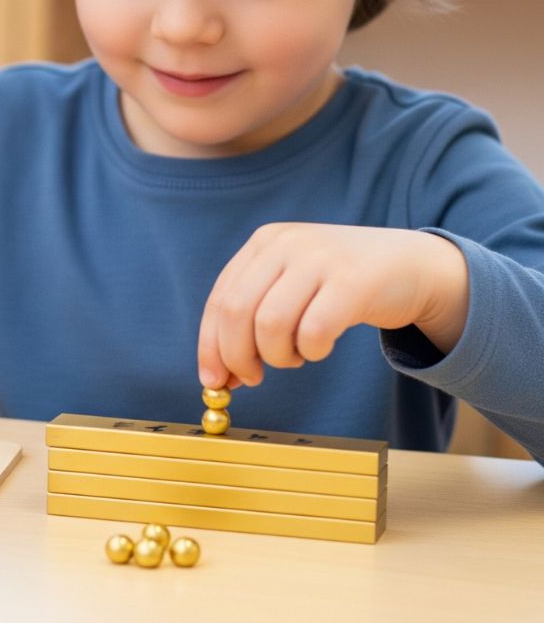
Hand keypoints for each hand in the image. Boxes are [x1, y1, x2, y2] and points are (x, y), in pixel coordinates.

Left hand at [197, 223, 468, 389]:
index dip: (210, 344)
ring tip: (296, 355)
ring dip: (278, 356)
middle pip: (236, 312)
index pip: (219, 298)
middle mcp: (286, 244)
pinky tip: (320, 347)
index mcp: (264, 242)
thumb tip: (219, 375)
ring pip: (269, 325)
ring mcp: (319, 259)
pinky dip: (311, 351)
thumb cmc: (342, 285)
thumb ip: (254, 318)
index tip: (211, 380)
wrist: (413, 265)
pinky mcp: (352, 282)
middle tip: (252, 379)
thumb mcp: (292, 285)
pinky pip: (313, 332)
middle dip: (237, 357)